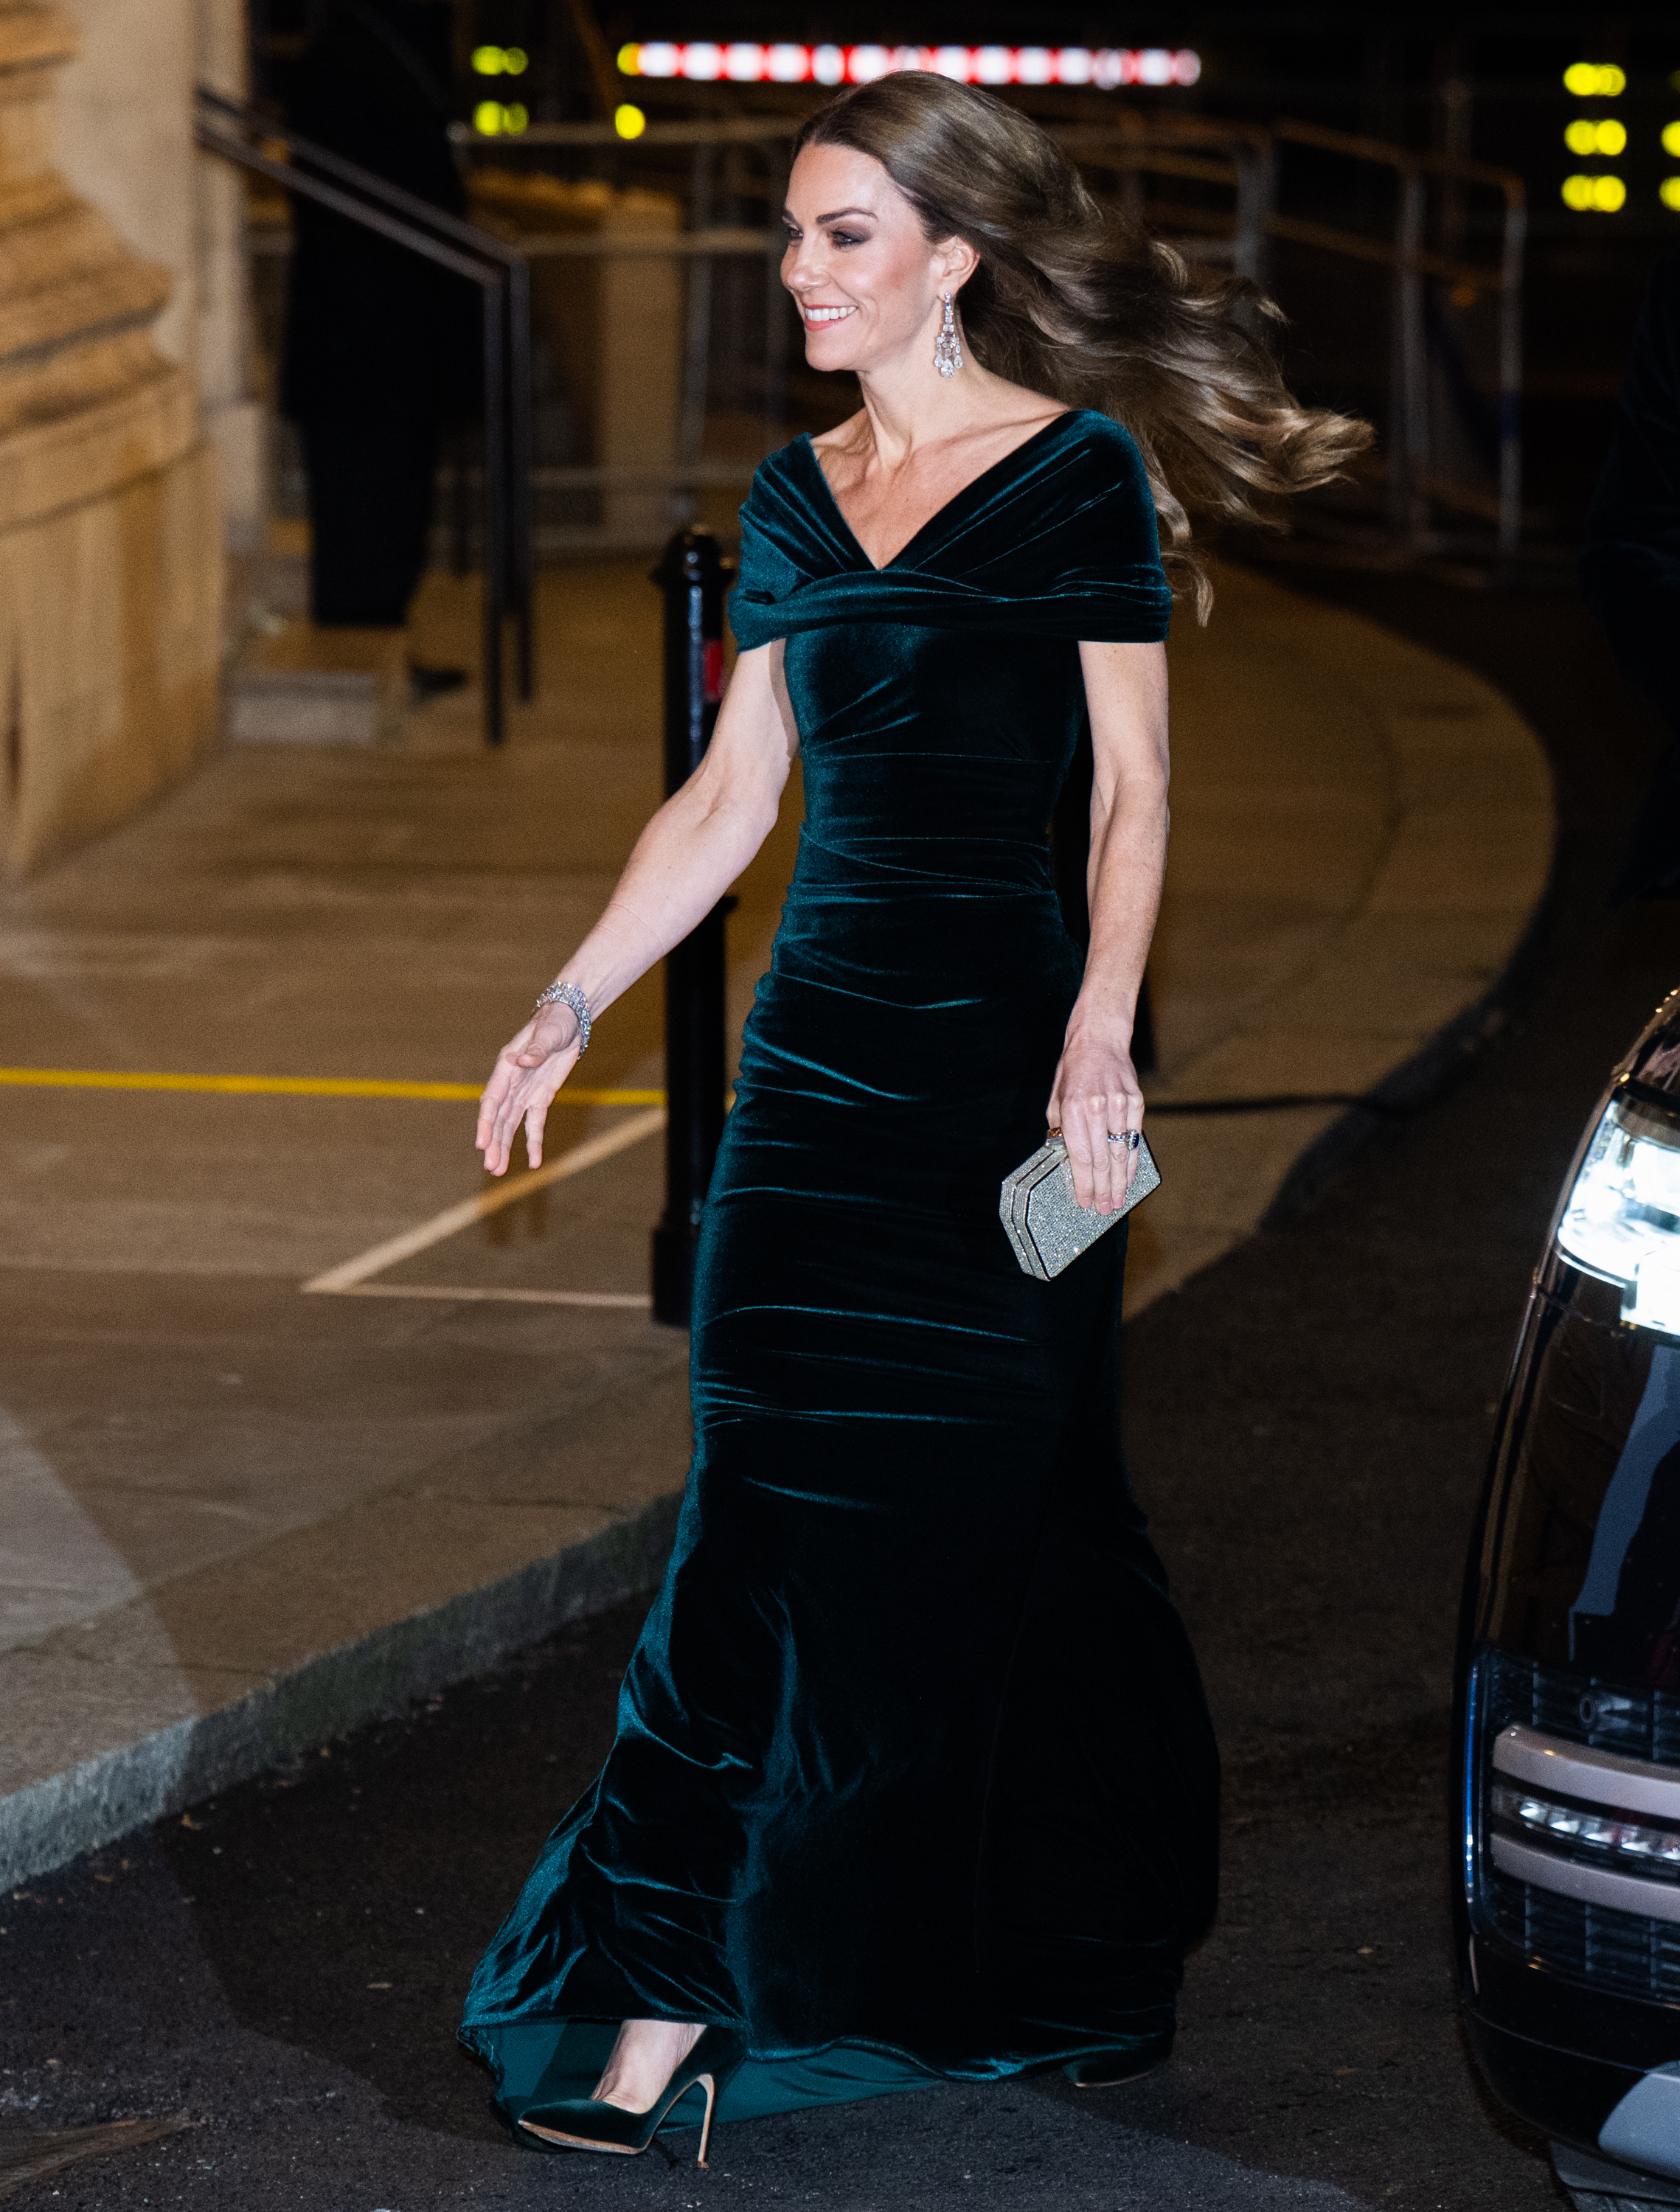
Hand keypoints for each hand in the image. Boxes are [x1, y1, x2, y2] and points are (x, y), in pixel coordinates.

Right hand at [476, 1002, 582, 1175]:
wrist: (569, 1021)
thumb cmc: (554, 1023)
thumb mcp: (547, 1034)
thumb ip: (536, 1049)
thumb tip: (523, 1060)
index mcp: (506, 1069)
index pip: (492, 1101)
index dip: (486, 1123)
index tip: (482, 1143)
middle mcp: (511, 1084)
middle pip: (498, 1119)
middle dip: (494, 1143)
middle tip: (491, 1168)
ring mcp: (524, 1093)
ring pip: (510, 1125)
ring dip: (505, 1147)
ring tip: (498, 1170)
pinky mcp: (540, 1099)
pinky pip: (535, 1124)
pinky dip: (534, 1142)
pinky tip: (533, 1162)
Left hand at [1046, 1028, 1142, 1215]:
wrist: (1099, 1039)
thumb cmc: (1073, 1071)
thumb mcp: (1056, 1099)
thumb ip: (1060, 1130)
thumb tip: (1065, 1160)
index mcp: (1073, 1109)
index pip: (1080, 1156)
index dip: (1083, 1183)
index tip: (1084, 1202)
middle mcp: (1097, 1108)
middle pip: (1102, 1159)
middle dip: (1103, 1189)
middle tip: (1104, 1210)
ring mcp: (1120, 1105)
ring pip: (1121, 1152)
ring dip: (1120, 1181)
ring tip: (1118, 1201)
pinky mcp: (1136, 1102)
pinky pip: (1134, 1138)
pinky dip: (1132, 1159)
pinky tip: (1130, 1176)